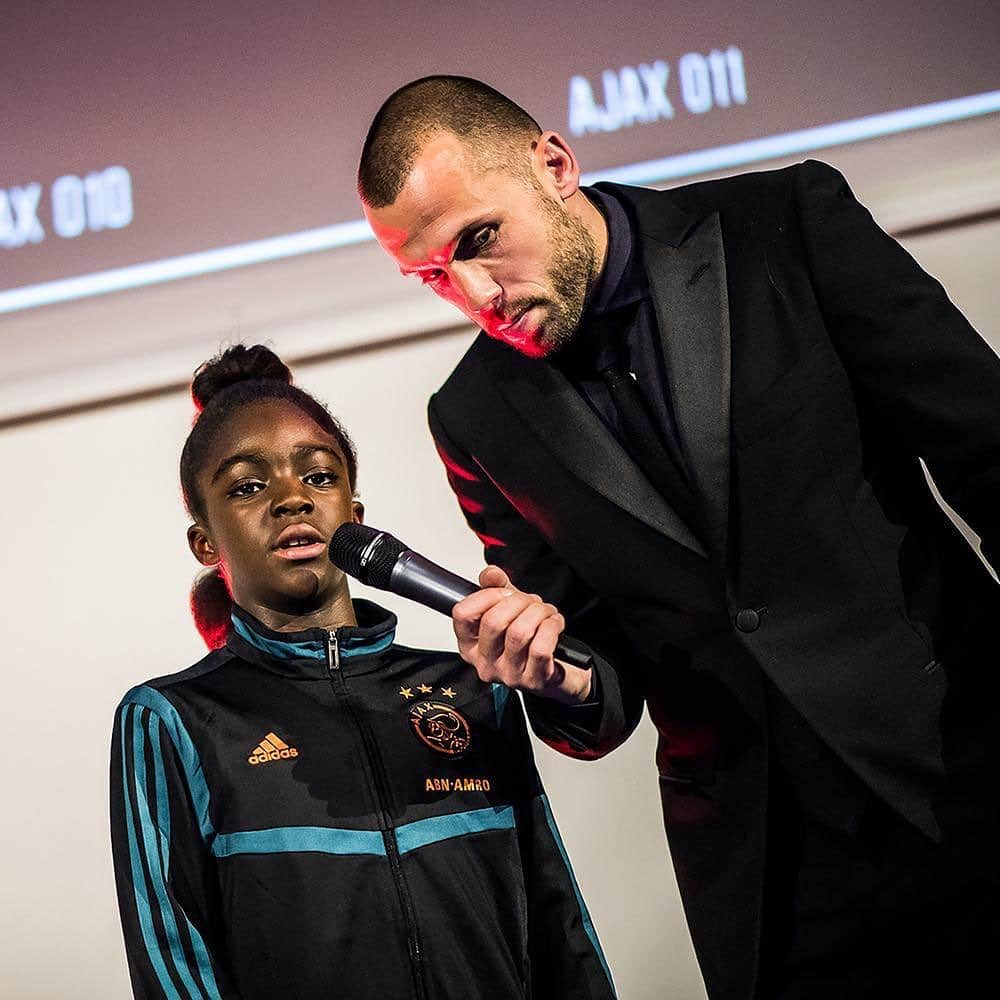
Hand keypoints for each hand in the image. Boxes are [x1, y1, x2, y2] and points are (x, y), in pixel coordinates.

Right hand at [452, 566, 592, 703]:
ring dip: (539, 613)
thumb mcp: (511, 607)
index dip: (486, 595)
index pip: (463, 614)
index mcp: (470, 644)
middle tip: (532, 602)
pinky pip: (540, 648)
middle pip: (493, 621)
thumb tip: (490, 574)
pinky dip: (552, 628)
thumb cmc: (531, 638)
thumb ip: (498, 586)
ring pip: (519, 633)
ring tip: (546, 612)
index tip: (504, 592)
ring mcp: (508, 675)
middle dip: (519, 602)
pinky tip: (554, 625)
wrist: (560, 667)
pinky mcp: (532, 681)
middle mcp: (485, 663)